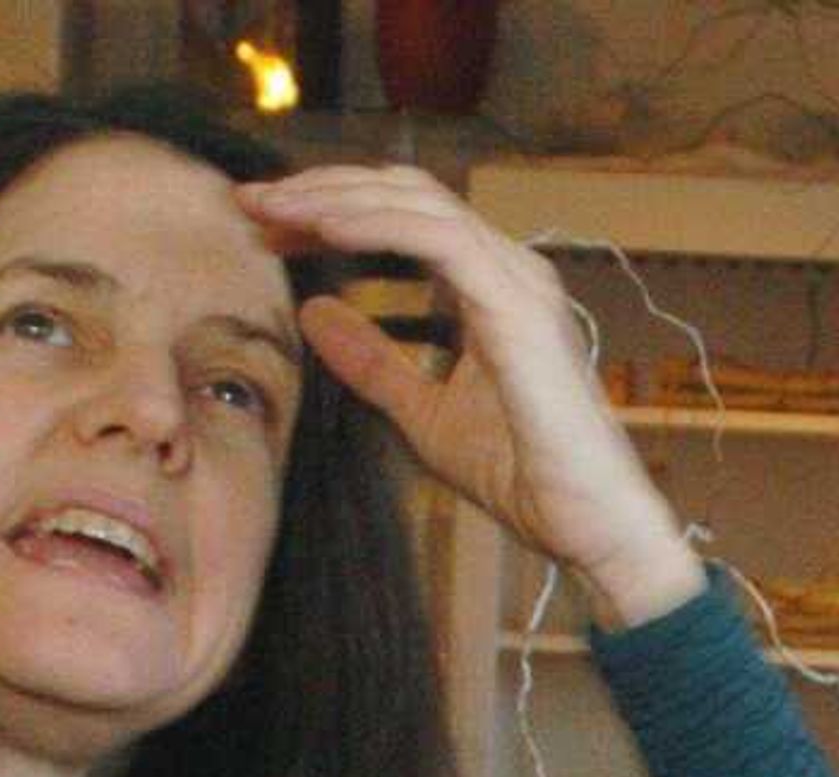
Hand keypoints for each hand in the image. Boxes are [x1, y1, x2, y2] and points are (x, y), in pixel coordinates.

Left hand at [234, 165, 703, 626]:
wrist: (586, 524)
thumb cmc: (525, 478)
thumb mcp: (422, 414)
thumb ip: (372, 363)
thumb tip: (313, 314)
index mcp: (491, 286)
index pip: (402, 218)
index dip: (331, 210)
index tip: (268, 227)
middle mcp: (508, 268)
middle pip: (404, 193)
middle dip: (322, 189)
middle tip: (252, 202)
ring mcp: (517, 280)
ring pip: (416, 202)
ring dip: (336, 197)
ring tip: (274, 208)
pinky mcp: (516, 303)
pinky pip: (434, 238)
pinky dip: (373, 224)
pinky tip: (322, 228)